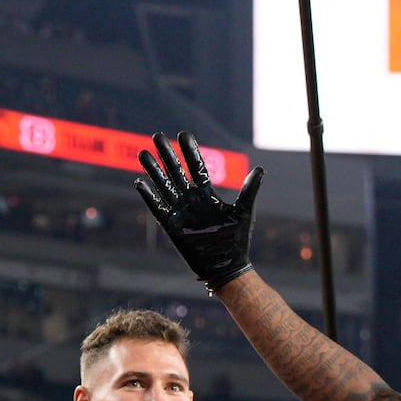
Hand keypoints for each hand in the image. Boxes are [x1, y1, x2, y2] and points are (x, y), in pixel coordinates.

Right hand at [135, 131, 262, 290]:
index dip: (189, 151)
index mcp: (207, 195)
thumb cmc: (237, 240)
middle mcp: (191, 200)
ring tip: (143, 153)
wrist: (227, 266)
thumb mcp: (244, 212)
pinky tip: (139, 182)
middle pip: (176, 172)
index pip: (196, 167)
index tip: (183, 134)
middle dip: (167, 154)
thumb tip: (260, 169)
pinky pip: (157, 207)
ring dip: (153, 170)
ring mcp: (180, 211)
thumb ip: (249, 190)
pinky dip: (148, 196)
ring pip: (163, 186)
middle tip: (157, 136)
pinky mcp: (171, 225)